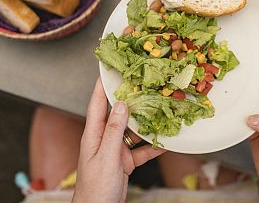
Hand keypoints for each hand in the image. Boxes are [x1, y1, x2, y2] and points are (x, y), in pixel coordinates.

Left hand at [72, 79, 165, 202]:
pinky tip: (165, 142)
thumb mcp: (106, 156)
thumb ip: (114, 131)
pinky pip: (141, 150)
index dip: (101, 86)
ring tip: (160, 111)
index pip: (97, 104)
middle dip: (131, 101)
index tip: (109, 70)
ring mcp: (114, 151)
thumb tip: (121, 105)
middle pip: (118, 115)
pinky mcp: (124, 162)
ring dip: (146, 124)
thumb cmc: (94, 188)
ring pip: (133, 132)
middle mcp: (104, 139)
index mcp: (93, 135)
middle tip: (144, 86)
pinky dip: (153, 147)